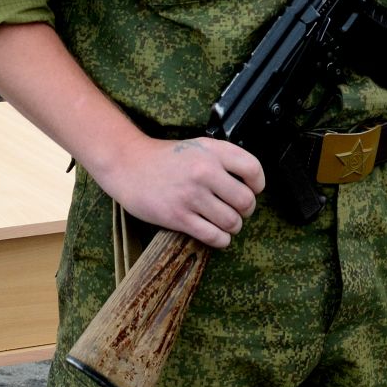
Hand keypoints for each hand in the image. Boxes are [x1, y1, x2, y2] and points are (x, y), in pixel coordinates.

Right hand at [93, 133, 264, 249]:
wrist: (128, 165)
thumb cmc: (165, 157)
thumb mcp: (197, 146)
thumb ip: (223, 157)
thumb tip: (250, 181)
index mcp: (212, 152)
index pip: (253, 170)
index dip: (258, 185)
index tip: (253, 190)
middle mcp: (204, 172)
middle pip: (246, 201)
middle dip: (246, 210)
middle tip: (237, 211)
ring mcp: (191, 196)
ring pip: (232, 222)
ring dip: (233, 227)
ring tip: (225, 223)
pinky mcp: (178, 217)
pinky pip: (213, 236)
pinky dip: (221, 240)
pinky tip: (217, 235)